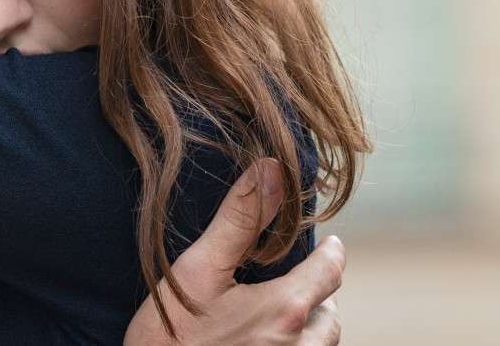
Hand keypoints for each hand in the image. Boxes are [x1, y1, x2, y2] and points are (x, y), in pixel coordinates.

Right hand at [123, 159, 344, 345]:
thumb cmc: (167, 340)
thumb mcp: (197, 272)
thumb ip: (238, 220)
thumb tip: (271, 170)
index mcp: (287, 309)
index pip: (332, 270)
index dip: (331, 253)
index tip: (329, 245)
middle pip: (330, 314)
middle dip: (317, 297)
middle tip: (294, 285)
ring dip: (308, 331)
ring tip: (280, 320)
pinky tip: (262, 344)